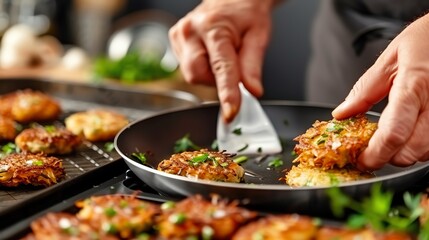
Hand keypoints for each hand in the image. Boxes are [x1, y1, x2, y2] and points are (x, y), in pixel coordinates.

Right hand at [169, 0, 274, 121]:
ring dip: (210, 74)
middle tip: (232, 66)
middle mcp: (190, 31)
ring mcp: (179, 36)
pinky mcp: (174, 41)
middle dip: (216, 80)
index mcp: (213, 27)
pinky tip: (210, 54)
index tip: (231, 112)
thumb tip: (252, 91)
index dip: (227, 93)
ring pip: (192, 75)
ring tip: (222, 55)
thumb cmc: (246, 13)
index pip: (221, 68)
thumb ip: (253, 66)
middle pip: (197, 75)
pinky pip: (187, 68)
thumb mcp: (258, 36)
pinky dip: (202, 68)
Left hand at [332, 13, 428, 169]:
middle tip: (371, 151)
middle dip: (387, 158)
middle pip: (411, 151)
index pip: (393, 133)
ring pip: (426, 153)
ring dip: (404, 154)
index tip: (360, 160)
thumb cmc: (425, 40)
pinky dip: (420, 147)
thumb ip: (364, 90)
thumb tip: (341, 114)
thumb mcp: (389, 59)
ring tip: (389, 141)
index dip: (375, 154)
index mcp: (414, 86)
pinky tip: (409, 135)